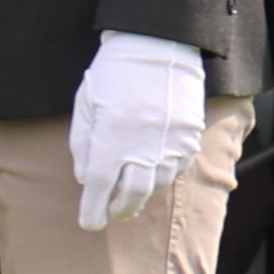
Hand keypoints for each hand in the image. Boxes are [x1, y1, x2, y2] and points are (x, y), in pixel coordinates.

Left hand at [71, 31, 211, 231]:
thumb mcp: (86, 106)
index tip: (88, 224)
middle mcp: (144, 145)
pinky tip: (150, 178)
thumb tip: (87, 180)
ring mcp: (172, 143)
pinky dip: (161, 178)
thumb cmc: (112, 75)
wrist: (158, 49)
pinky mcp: (190, 138)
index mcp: (113, 137)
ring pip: (157, 185)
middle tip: (109, 215)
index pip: (101, 186)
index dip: (93, 208)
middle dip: (119, 209)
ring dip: (141, 196)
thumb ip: (83, 146)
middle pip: (132, 194)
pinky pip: (176, 169)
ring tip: (128, 201)